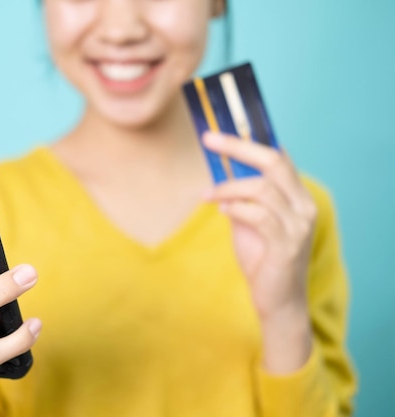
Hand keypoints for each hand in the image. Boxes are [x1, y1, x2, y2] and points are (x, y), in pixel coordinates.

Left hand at [202, 132, 313, 372]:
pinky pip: (259, 215)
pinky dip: (236, 209)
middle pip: (274, 161)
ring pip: (262, 188)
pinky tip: (222, 212)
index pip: (278, 156)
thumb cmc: (263, 259)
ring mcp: (298, 225)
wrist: (278, 302)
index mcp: (297, 196)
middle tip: (209, 139)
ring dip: (227, 188)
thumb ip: (241, 198)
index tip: (220, 131)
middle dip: (238, 147)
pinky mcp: (287, 245)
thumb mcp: (249, 222)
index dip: (249, 140)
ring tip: (207, 196)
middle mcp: (304, 206)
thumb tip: (219, 173)